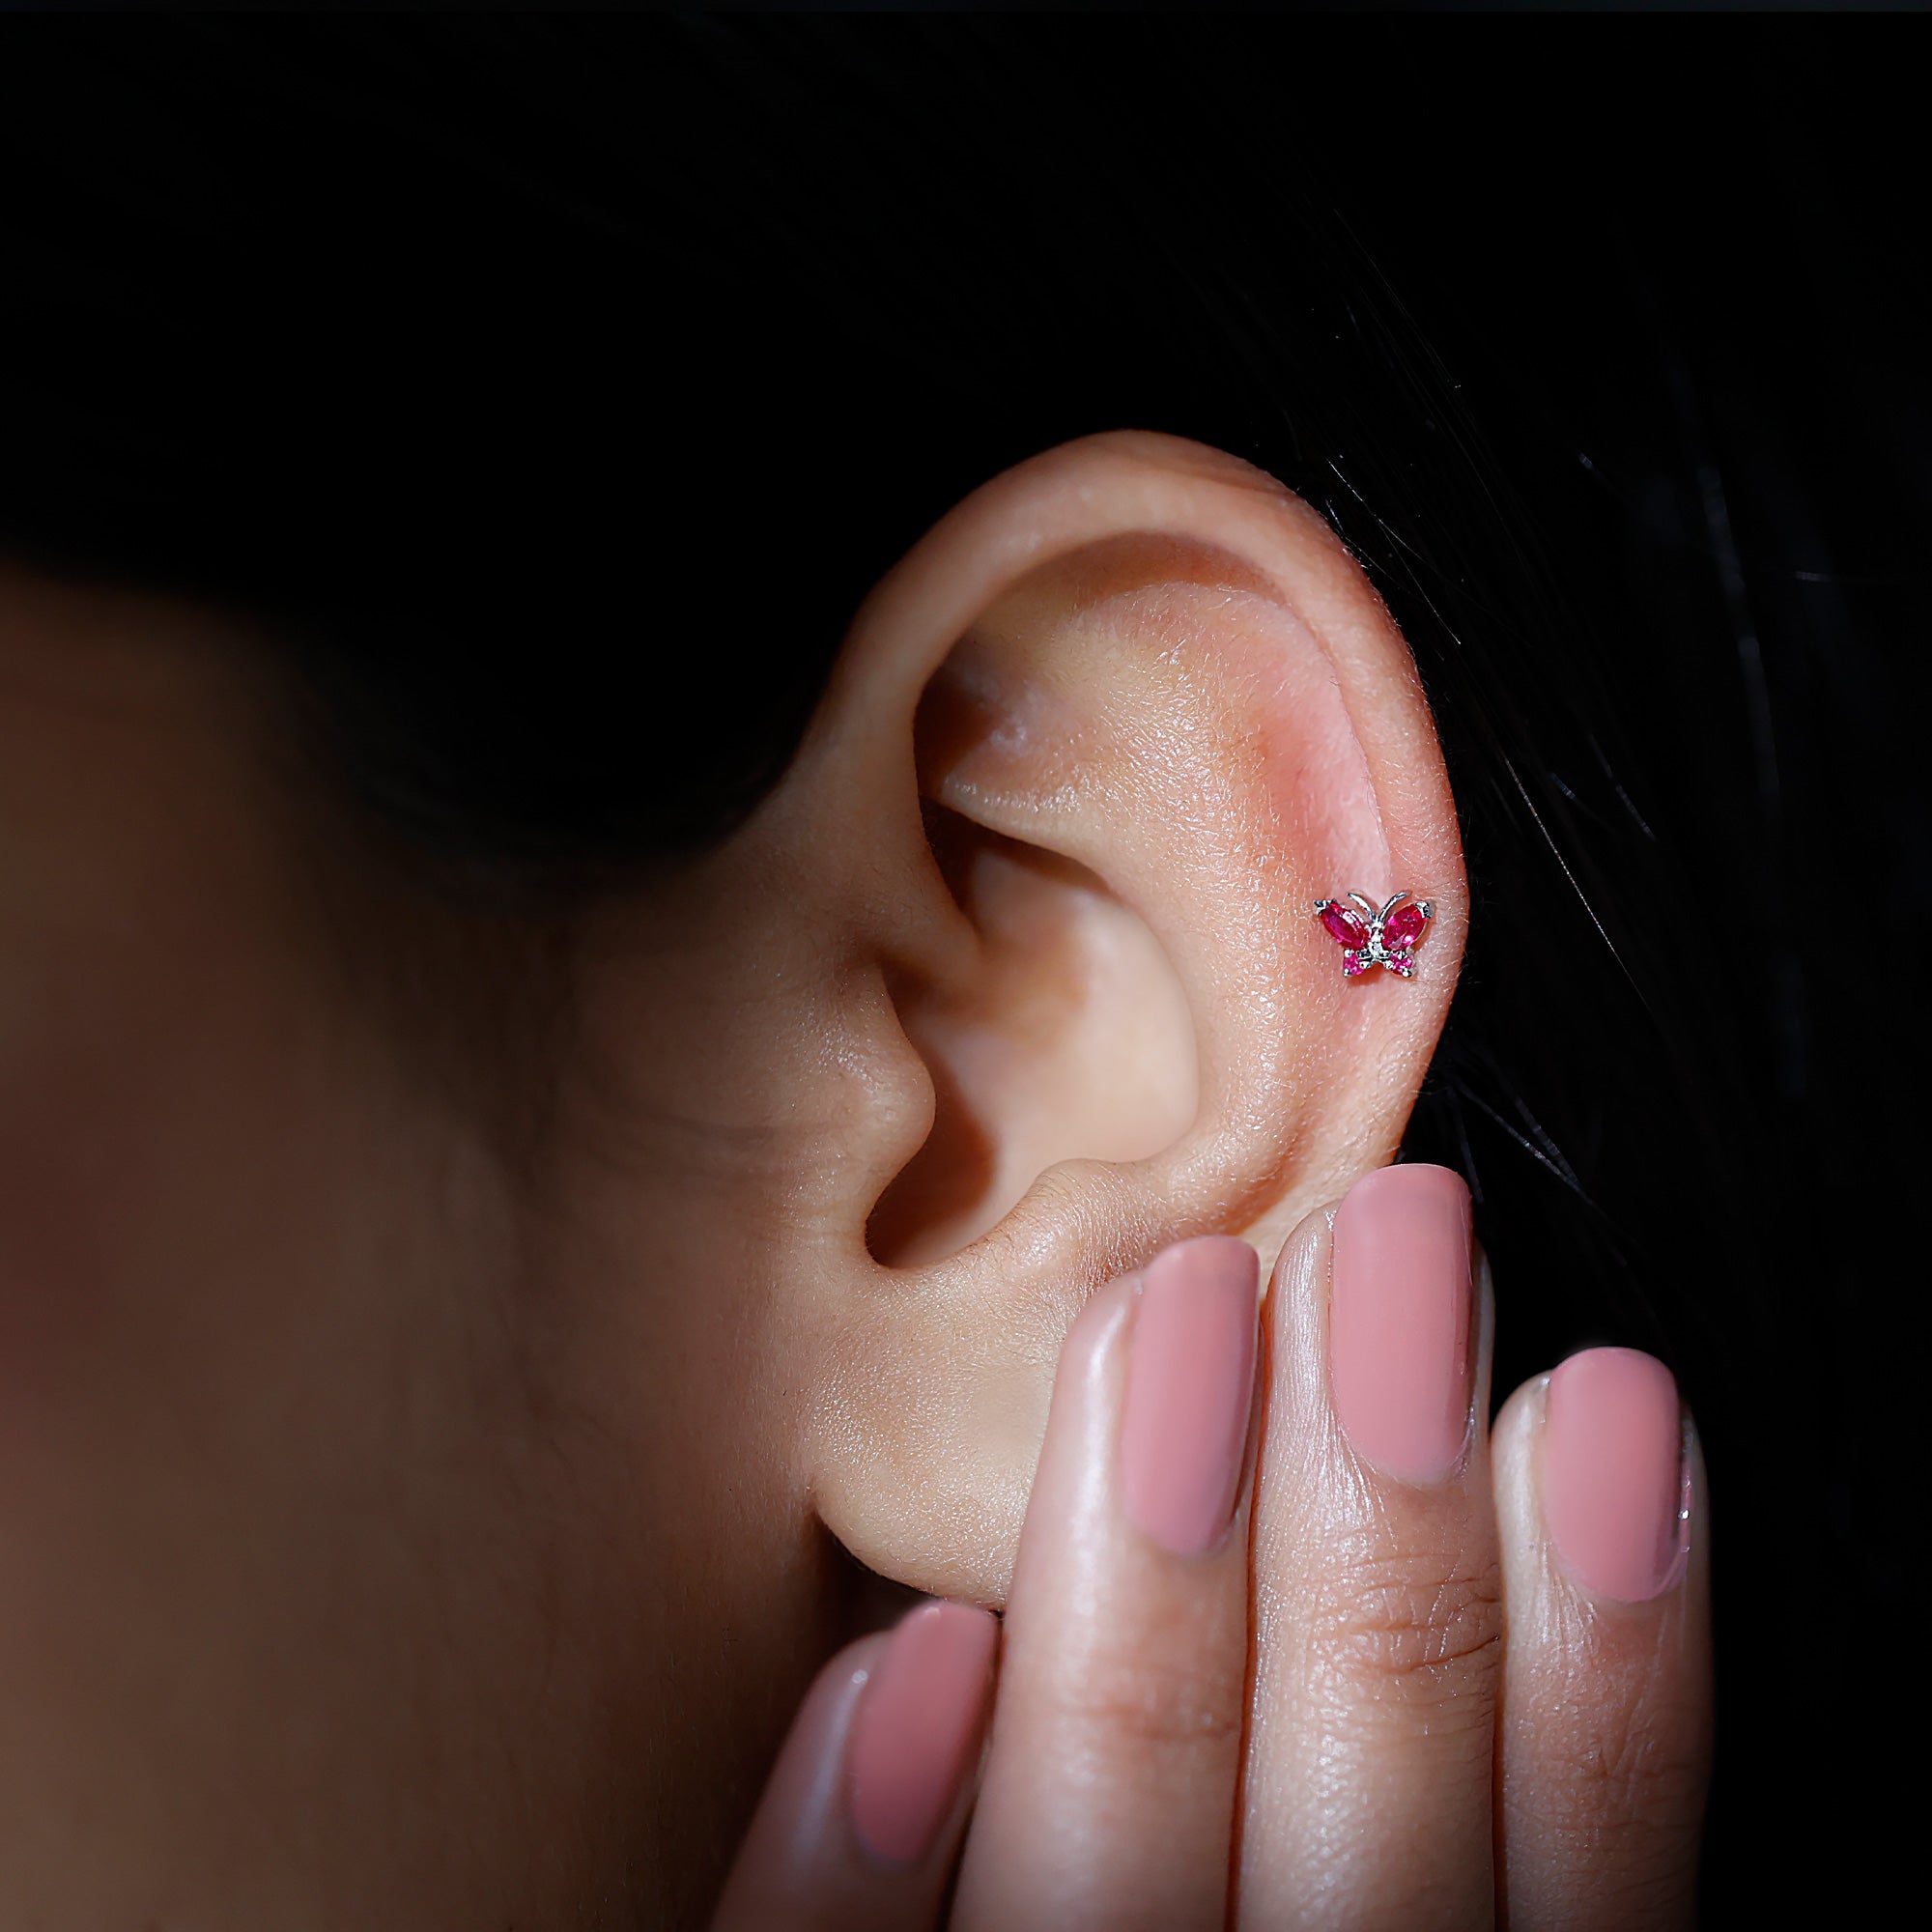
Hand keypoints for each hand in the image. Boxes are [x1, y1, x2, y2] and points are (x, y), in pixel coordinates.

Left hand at [712, 1166, 1711, 1929]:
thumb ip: (1362, 1837)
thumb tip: (1478, 1556)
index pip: (1560, 1913)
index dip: (1610, 1669)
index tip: (1606, 1393)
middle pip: (1357, 1872)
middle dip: (1389, 1540)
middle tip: (1395, 1230)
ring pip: (1110, 1907)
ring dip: (1147, 1610)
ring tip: (1179, 1304)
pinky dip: (858, 1881)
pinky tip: (898, 1659)